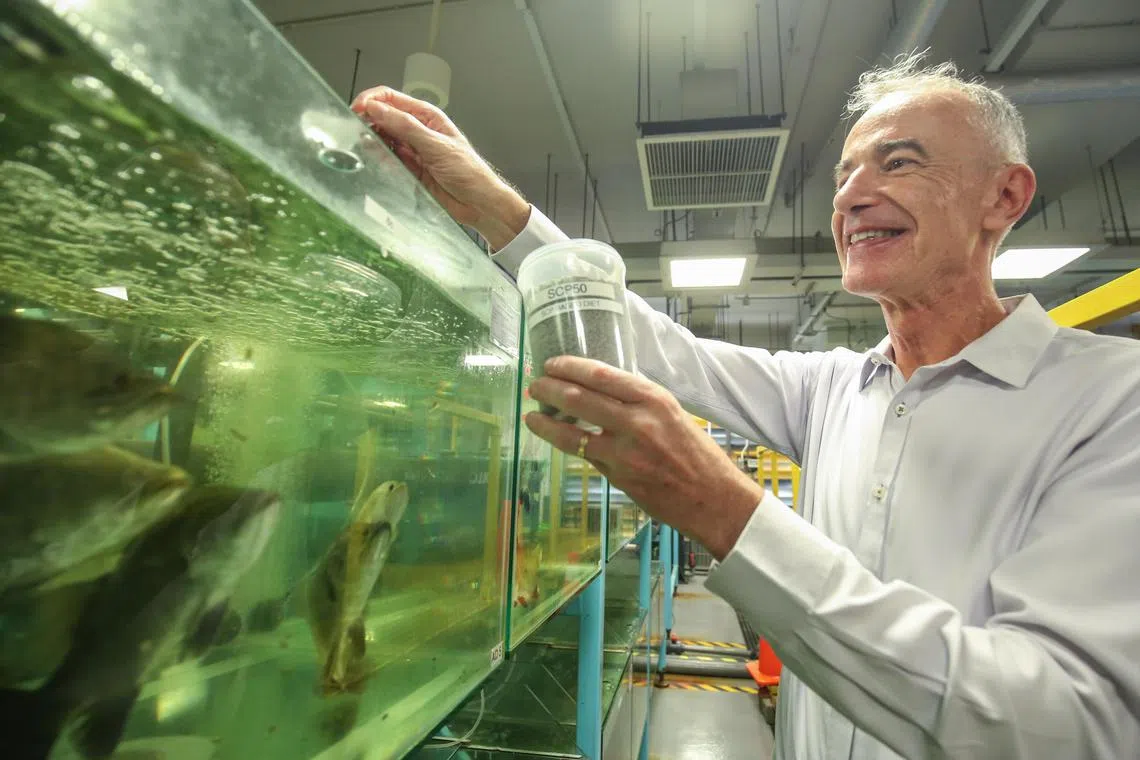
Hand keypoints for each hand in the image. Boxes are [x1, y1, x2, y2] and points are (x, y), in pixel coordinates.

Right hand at [350, 86, 529, 248]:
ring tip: (369, 147)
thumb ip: (405, 127)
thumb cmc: (469, 172)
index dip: (372, 100)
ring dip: (373, 141)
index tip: (357, 109)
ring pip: (383, 138)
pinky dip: (380, 158)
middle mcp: (418, 130)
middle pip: (384, 117)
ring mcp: (412, 150)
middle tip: (359, 131)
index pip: (392, 99)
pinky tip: (379, 160)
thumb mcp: (436, 145)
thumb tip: (378, 109)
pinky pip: (388, 159)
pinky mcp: (409, 168)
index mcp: (427, 116)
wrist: (478, 203)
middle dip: (369, 121)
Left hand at [525, 357, 764, 560]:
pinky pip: (584, 455)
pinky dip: (564, 443)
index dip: (570, 367)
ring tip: (532, 413)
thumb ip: (639, 403)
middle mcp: (638, 421)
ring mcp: (625, 452)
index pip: (601, 374)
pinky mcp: (618, 476)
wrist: (714, 499)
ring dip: (545, 421)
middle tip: (535, 384)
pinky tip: (552, 437)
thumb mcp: (673, 414)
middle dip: (549, 389)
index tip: (552, 363)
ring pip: (571, 431)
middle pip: (579, 398)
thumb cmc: (697, 455)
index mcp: (654, 399)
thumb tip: (601, 392)